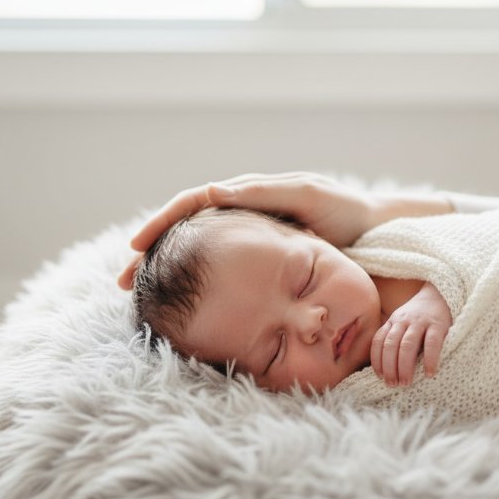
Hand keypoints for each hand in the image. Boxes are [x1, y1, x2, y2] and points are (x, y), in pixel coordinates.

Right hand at [118, 172, 378, 289]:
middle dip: (152, 254)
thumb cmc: (343, 211)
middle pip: (184, 232)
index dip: (161, 224)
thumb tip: (215, 192)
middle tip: (124, 281)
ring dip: (168, 274)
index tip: (135, 246)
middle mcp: (242, 215)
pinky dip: (198, 285)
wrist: (374, 230)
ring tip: (144, 299)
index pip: (190, 204)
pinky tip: (187, 306)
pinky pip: (221, 271)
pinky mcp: (264, 261)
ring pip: (198, 255)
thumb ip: (263, 193)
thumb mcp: (305, 195)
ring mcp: (251, 240)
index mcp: (247, 194)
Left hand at [371, 282, 450, 386]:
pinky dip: (430, 360)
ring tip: (406, 382)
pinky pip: (432, 344)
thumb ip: (393, 337)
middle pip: (391, 345)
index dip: (377, 360)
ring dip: (404, 366)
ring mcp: (421, 322)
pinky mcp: (438, 325)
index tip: (380, 377)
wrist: (440, 295)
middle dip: (389, 367)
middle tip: (392, 384)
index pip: (379, 341)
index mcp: (393, 321)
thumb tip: (384, 367)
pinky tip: (429, 373)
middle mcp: (404, 320)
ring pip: (407, 345)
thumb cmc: (419, 317)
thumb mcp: (401, 322)